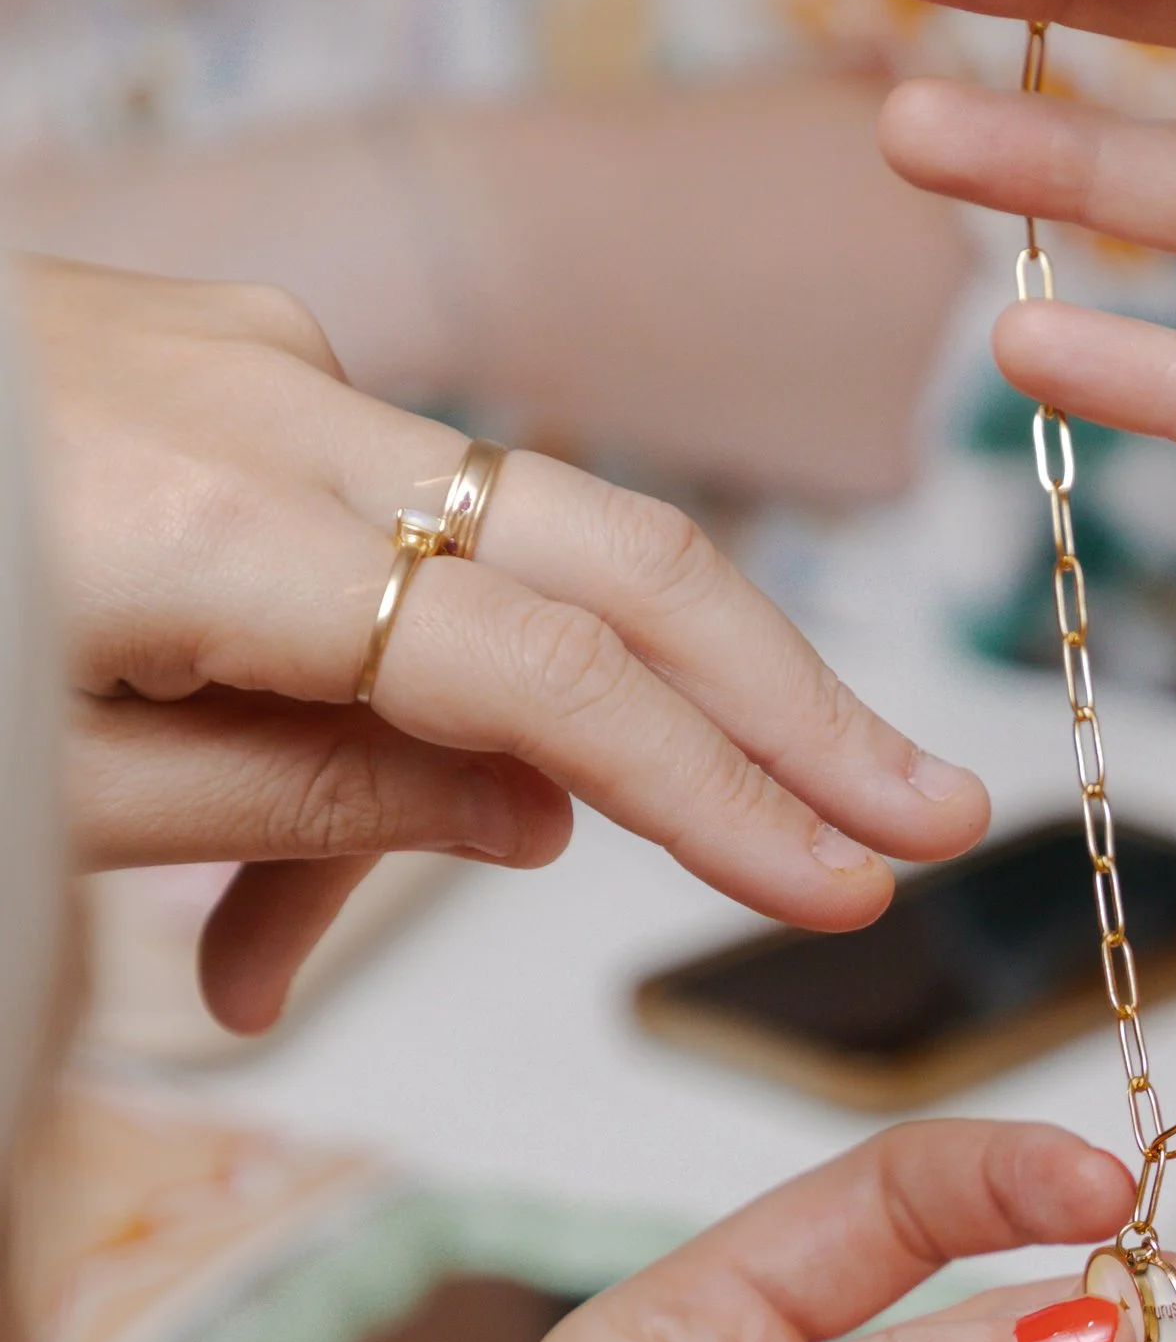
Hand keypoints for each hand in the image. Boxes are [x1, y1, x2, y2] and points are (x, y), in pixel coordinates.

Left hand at [23, 258, 990, 1032]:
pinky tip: (242, 845)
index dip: (715, 786)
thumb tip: (535, 815)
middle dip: (773, 704)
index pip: (545, 665)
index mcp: (205, 509)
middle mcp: (265, 398)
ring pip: (495, 560)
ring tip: (275, 975)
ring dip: (499, 765)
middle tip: (922, 824)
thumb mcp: (49, 787)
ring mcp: (247, 365)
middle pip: (605, 552)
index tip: (850, 886)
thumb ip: (295, 799)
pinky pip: (381, 537)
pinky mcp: (218, 373)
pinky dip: (370, 695)